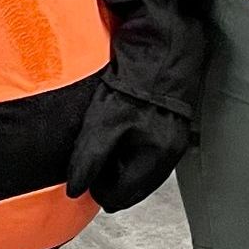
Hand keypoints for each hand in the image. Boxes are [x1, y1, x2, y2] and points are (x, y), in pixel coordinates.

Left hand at [65, 81, 191, 212]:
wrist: (158, 51)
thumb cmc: (134, 84)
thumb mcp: (102, 123)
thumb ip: (89, 159)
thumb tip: (76, 189)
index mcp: (155, 160)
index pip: (120, 197)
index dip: (97, 187)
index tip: (85, 172)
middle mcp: (169, 157)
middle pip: (132, 189)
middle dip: (110, 178)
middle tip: (94, 157)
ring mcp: (173, 145)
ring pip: (140, 174)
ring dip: (120, 165)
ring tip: (107, 142)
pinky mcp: (171, 131)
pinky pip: (148, 156)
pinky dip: (132, 152)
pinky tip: (121, 133)